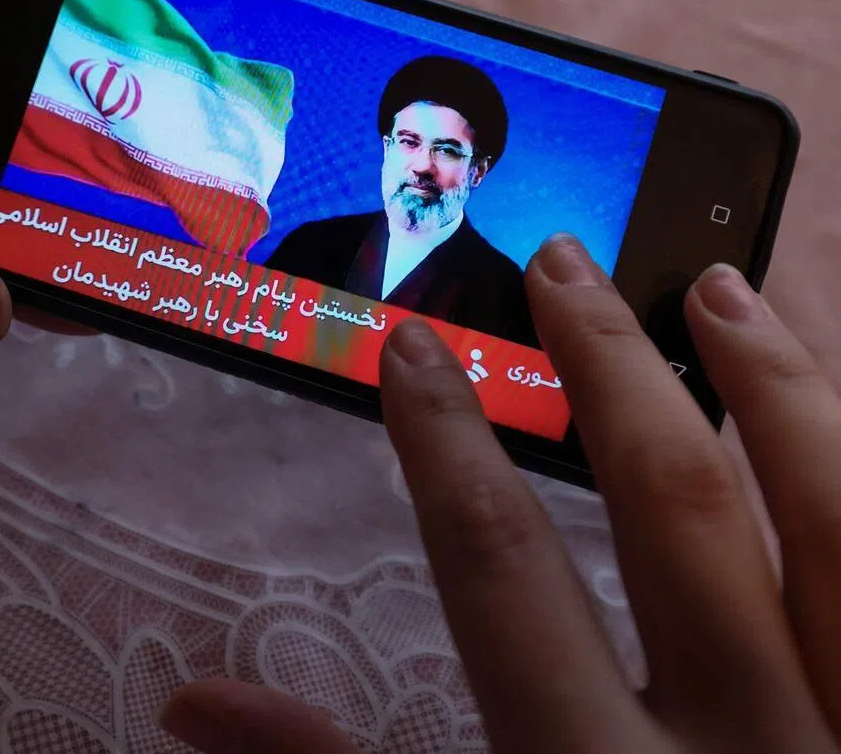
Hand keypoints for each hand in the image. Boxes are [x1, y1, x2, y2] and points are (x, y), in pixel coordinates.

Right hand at [160, 235, 840, 751]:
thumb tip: (190, 704)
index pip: (498, 568)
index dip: (442, 441)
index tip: (410, 345)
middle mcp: (744, 750)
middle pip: (670, 503)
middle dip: (604, 363)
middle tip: (563, 260)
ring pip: (836, 520)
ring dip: (778, 385)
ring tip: (721, 286)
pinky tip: (831, 395)